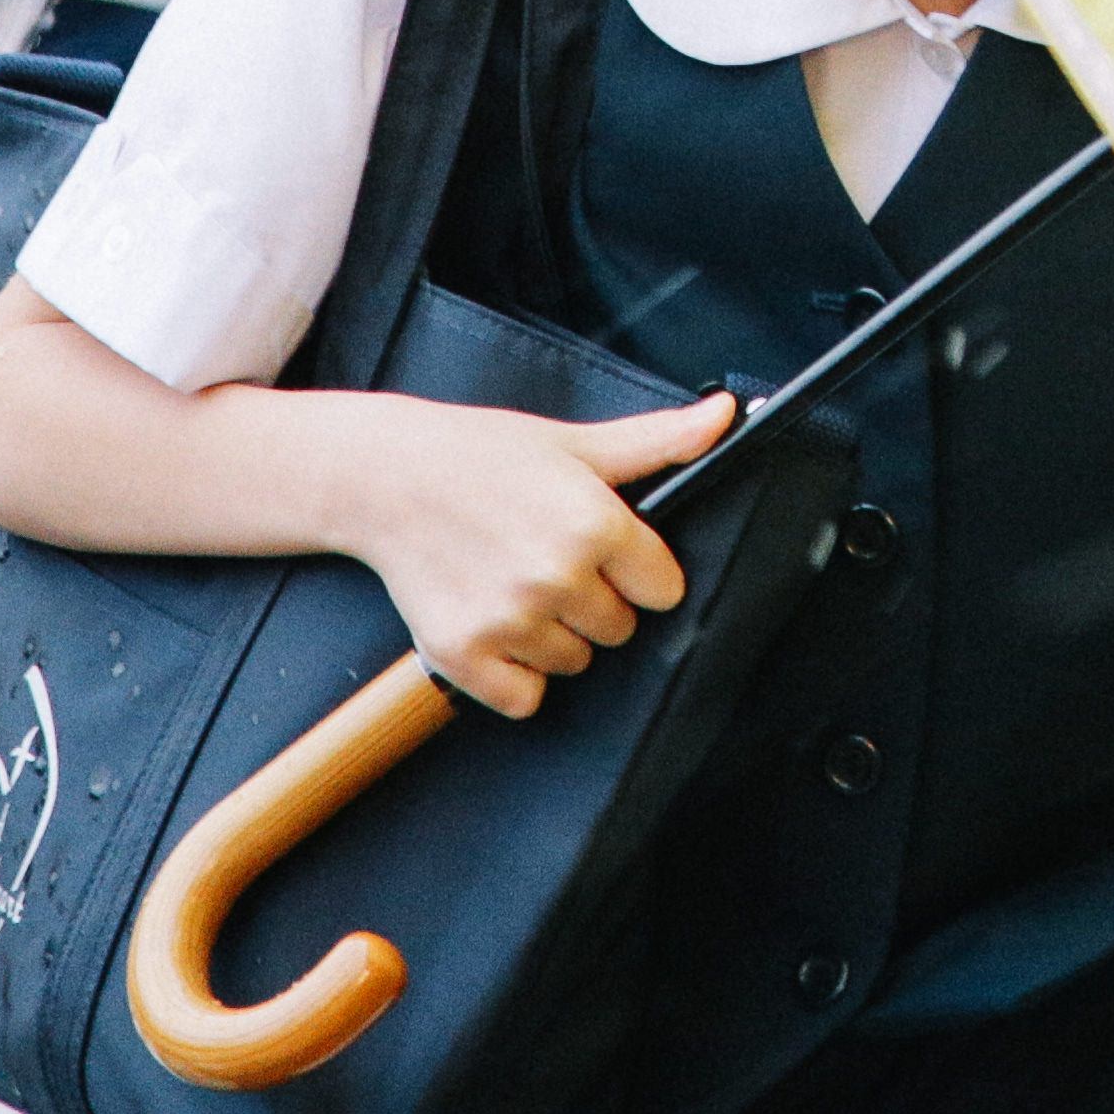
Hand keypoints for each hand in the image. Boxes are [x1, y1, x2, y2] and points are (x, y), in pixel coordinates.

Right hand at [327, 390, 735, 717]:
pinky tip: (493, 622)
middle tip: (547, 558)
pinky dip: (513, 674)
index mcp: (595, 524)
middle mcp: (556, 577)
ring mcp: (508, 621)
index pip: (664, 590)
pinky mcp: (463, 657)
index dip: (638, 570)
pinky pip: (524, 698)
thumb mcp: (575, 442)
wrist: (384, 476)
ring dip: (552, 635)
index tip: (605, 551)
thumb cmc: (484, 454)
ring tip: (513, 581)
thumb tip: (728, 414)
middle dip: (595, 600)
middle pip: (620, 629)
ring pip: (573, 663)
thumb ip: (658, 440)